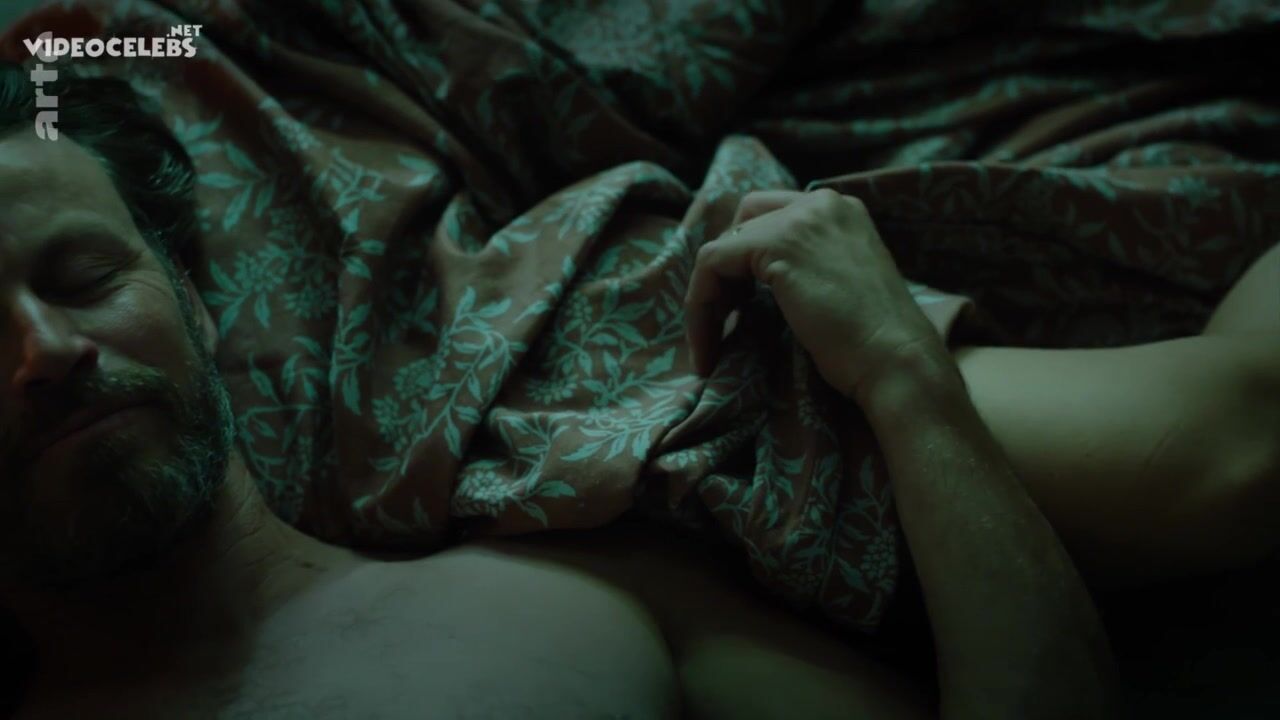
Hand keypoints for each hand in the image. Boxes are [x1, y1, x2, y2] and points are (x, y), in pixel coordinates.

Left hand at [684, 189, 948, 401]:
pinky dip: (700, 308)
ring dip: (707, 300)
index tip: (738, 314)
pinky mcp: (776, 244)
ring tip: (709, 347)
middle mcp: (820, 202)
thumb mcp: (838, 288)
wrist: (896, 361)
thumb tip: (746, 284)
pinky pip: (711, 266)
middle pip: (742, 224)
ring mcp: (799, 218)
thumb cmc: (873, 345)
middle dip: (725, 275)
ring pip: (721, 249)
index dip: (745, 266)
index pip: (770, 219)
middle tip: (725, 325)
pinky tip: (706, 350)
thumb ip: (804, 269)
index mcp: (841, 210)